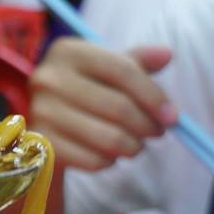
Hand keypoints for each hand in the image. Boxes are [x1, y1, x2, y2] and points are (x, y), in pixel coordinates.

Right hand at [29, 37, 177, 170]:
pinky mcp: (42, 144)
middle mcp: (48, 78)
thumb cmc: (83, 94)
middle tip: (157, 132)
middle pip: (119, 107)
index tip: (172, 116)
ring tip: (135, 145)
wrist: (43, 129)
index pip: (123, 70)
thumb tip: (166, 54)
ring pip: (110, 138)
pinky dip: (109, 161)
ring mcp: (42, 112)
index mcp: (68, 52)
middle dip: (147, 125)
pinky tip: (108, 154)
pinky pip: (94, 160)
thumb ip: (135, 62)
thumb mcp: (105, 72)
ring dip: (133, 147)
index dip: (154, 95)